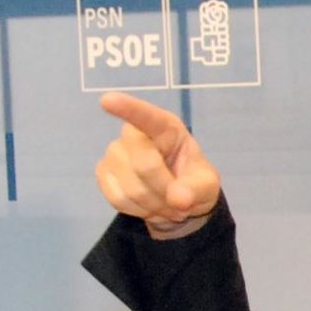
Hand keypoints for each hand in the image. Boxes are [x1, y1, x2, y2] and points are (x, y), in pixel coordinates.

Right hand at [95, 92, 220, 239]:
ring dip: (154, 204)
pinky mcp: (103, 173)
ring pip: (130, 187)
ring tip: (167, 204)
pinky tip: (149, 205)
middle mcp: (135, 134)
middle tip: (181, 202)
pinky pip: (118, 198)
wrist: (176, 201)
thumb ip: (196, 190)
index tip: (108, 100)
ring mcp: (115, 152)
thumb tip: (178, 200)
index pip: (147, 116)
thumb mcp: (206, 185)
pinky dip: (138, 210)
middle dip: (165, 190)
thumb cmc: (193, 181)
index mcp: (165, 127)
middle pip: (144, 164)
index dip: (128, 108)